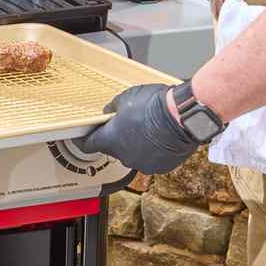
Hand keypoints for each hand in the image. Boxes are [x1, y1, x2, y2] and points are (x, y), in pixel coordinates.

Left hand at [78, 83, 205, 174]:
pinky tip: (158, 137)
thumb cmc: (155, 106)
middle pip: (113, 149)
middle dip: (117, 138)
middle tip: (126, 123)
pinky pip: (150, 159)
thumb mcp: (125, 98)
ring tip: (146, 128)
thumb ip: (112, 109)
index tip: (81, 137)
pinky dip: (152, 150)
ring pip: (133, 154)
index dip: (82, 140)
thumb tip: (109, 113)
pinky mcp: (160, 167)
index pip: (87, 145)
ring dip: (135, 144)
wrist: (184, 116)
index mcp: (111, 140)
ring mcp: (143, 164)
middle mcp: (124, 157)